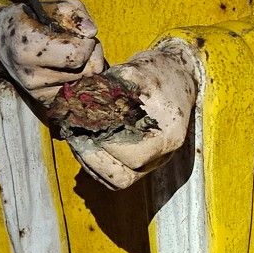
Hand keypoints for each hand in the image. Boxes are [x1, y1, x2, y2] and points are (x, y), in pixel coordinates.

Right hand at [0, 0, 104, 105]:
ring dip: (87, 66)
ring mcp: (38, 92)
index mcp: (28, 47)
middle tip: (81, 44)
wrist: (0, 46)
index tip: (81, 35)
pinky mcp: (44, 101)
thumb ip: (72, 12)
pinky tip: (68, 68)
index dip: (87, 42)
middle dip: (92, 54)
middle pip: (86, 71)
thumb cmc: (27, 21)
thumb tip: (91, 31)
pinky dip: (79, 79)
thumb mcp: (46, 6)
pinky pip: (78, 92)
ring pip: (85, 82)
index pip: (77, 55)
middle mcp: (32, 75)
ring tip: (72, 54)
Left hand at [68, 40, 199, 190]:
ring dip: (94, 164)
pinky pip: (120, 174)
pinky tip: (90, 143)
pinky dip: (100, 164)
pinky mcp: (145, 159)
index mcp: (168, 135)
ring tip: (79, 140)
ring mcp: (155, 160)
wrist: (178, 74)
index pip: (133, 157)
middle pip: (123, 176)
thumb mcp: (135, 72)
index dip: (106, 146)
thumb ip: (108, 87)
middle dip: (93, 158)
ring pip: (119, 180)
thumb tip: (75, 100)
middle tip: (75, 135)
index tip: (87, 128)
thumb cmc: (159, 72)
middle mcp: (164, 154)